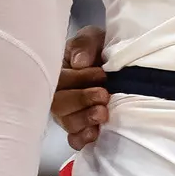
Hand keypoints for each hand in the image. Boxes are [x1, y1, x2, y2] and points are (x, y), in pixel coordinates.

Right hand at [51, 26, 110, 149]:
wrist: (117, 61)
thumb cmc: (98, 48)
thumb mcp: (91, 37)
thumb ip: (84, 44)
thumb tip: (79, 62)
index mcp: (57, 71)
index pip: (59, 80)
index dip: (79, 79)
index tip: (101, 74)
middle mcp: (57, 94)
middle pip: (58, 105)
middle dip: (81, 100)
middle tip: (104, 95)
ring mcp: (67, 113)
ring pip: (67, 122)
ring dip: (84, 120)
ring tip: (103, 113)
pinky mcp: (79, 127)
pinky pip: (74, 139)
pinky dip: (82, 138)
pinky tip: (94, 134)